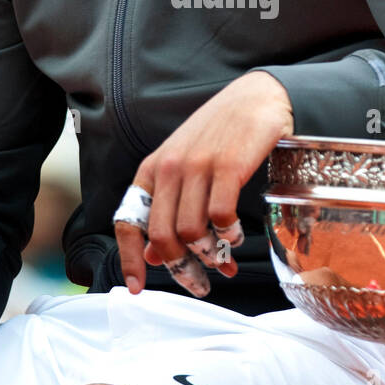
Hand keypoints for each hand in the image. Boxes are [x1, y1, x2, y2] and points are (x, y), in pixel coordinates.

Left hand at [114, 71, 293, 295]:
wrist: (256, 97)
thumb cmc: (220, 134)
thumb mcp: (184, 166)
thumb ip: (167, 206)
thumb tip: (153, 254)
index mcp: (152, 169)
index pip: (129, 220)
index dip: (130, 258)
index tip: (136, 287)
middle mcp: (169, 168)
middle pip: (162, 235)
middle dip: (181, 268)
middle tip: (200, 283)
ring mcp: (197, 166)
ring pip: (191, 231)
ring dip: (209, 254)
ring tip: (225, 256)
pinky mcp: (227, 167)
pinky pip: (221, 217)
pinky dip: (228, 236)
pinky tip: (235, 235)